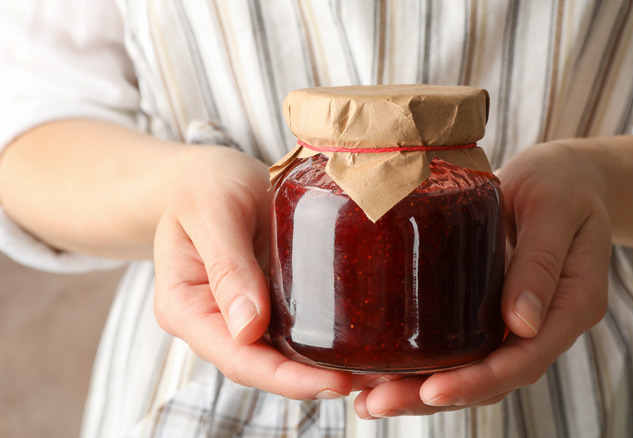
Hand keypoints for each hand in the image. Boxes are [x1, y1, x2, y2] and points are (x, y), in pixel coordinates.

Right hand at [152, 146, 358, 399]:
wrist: (209, 174)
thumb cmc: (202, 184)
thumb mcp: (211, 211)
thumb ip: (227, 265)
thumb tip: (248, 328)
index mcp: (186, 308)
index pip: (237, 357)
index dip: (285, 379)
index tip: (332, 383)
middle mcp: (215, 322)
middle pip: (265, 366)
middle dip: (315, 380)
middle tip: (372, 382)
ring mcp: (244, 314)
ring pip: (285, 354)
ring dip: (328, 365)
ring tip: (379, 371)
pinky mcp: (271, 301)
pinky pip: (298, 328)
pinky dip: (328, 338)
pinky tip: (364, 342)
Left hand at [352, 142, 611, 417]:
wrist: (565, 175)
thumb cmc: (563, 182)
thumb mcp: (555, 209)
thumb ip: (540, 262)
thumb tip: (520, 322)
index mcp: (573, 305)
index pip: (526, 359)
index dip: (480, 381)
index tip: (433, 390)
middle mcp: (546, 324)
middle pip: (494, 378)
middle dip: (436, 396)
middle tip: (378, 404)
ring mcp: (518, 321)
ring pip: (474, 370)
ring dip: (423, 390)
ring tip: (369, 400)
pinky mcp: (493, 310)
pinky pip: (463, 346)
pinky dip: (426, 362)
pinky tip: (384, 369)